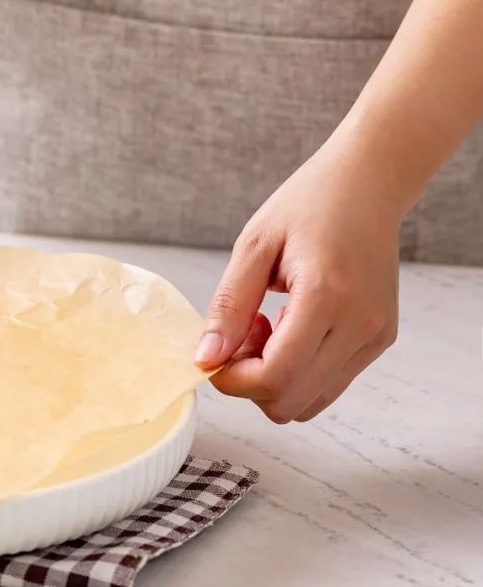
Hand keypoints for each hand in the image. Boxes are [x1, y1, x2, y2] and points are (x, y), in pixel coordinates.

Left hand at [194, 138, 403, 422]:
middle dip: (250, 382)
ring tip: (268, 328)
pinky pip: (328, 385)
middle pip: (289, 403)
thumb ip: (228, 307)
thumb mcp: (253, 245)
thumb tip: (206, 359)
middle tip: (243, 334)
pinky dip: (299, 371)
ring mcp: (375, 337)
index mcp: (327, 296)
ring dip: (275, 380)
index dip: (232, 380)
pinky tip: (290, 328)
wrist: (369, 183)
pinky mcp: (380, 340)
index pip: (274, 378)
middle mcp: (360, 325)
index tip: (216, 351)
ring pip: (309, 403)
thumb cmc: (309, 204)